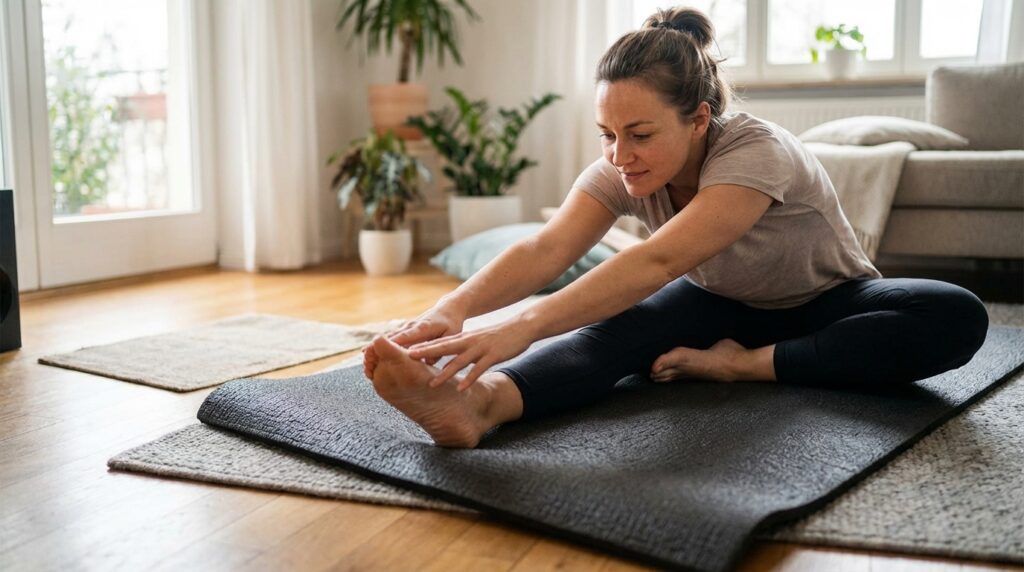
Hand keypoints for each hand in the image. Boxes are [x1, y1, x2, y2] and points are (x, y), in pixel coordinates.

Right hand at [362, 305, 464, 378]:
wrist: (448, 308)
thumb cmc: (451, 324)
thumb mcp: (451, 336)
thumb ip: (439, 349)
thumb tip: (426, 364)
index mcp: (422, 328)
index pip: (404, 337)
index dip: (391, 345)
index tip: (379, 351)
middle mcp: (410, 327)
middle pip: (390, 338)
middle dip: (377, 349)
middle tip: (366, 363)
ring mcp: (406, 328)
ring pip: (387, 339)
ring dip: (375, 349)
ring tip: (365, 365)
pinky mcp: (404, 331)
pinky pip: (390, 340)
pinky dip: (379, 348)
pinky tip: (369, 358)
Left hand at [406, 319, 535, 390]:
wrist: (520, 327)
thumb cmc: (496, 336)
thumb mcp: (476, 341)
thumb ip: (461, 348)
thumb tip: (446, 359)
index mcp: (463, 338)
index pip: (438, 343)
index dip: (421, 347)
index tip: (403, 352)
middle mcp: (468, 342)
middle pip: (443, 348)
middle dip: (425, 354)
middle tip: (406, 359)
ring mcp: (480, 348)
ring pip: (459, 361)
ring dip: (445, 373)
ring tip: (432, 384)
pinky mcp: (493, 355)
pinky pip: (479, 369)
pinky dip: (470, 378)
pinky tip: (462, 388)